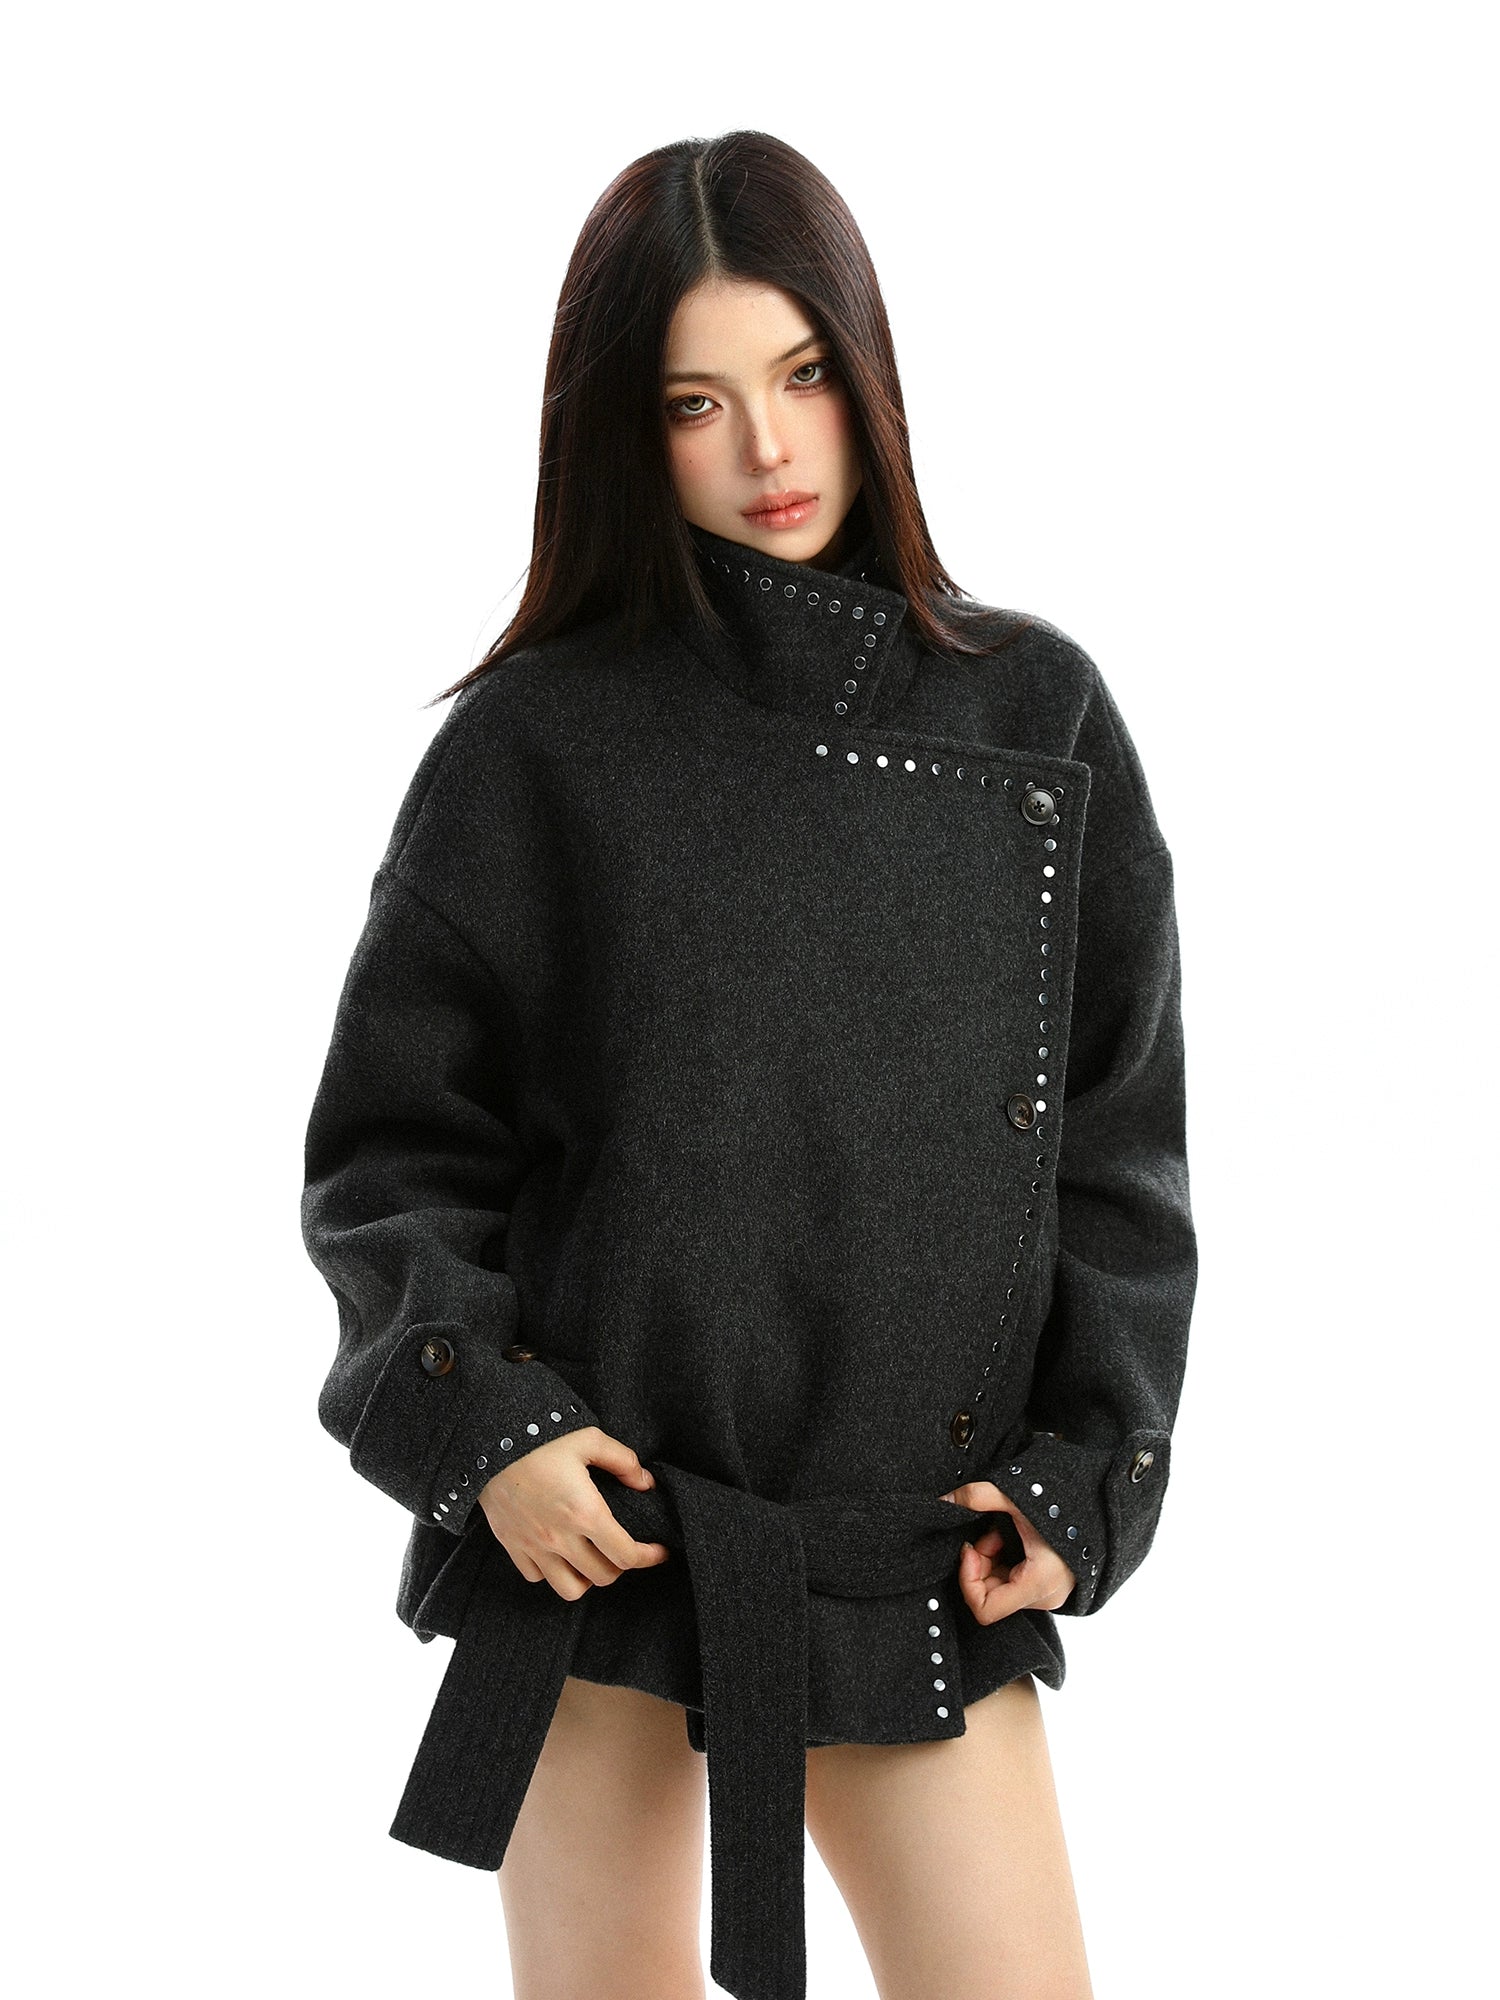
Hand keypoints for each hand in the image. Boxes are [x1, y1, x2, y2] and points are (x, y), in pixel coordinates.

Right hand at [479, 1428, 670, 1600]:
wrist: (488, 1440)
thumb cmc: (541, 1437)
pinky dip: (552, 1572)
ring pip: (570, 1589)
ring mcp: (533, 1546)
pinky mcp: (512, 1545)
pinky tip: (560, 1552)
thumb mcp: (588, 1438)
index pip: (626, 1555)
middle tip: (625, 1549)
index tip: (659, 1551)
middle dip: (621, 1566)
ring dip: (587, 1578)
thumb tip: (645, 1482)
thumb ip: (623, 1461)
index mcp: (585, 1512)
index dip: (649, 1557)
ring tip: (593, 1558)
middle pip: (603, 1576)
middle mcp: (560, 1537)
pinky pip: (537, 1577)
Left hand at [937, 1480, 1077, 1621]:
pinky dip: (1005, 1561)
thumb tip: (943, 1501)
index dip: (968, 1579)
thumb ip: (977, 1497)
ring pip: (1001, 1589)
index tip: (970, 1548)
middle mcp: (1046, 1597)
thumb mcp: (1016, 1496)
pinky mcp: (1051, 1585)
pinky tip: (1014, 1537)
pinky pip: (1015, 1583)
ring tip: (1004, 1531)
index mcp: (1039, 1583)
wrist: (1096, 1501)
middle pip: (991, 1596)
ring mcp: (1050, 1593)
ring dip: (993, 1559)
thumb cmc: (1062, 1500)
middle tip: (990, 1533)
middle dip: (981, 1563)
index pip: (985, 1610)